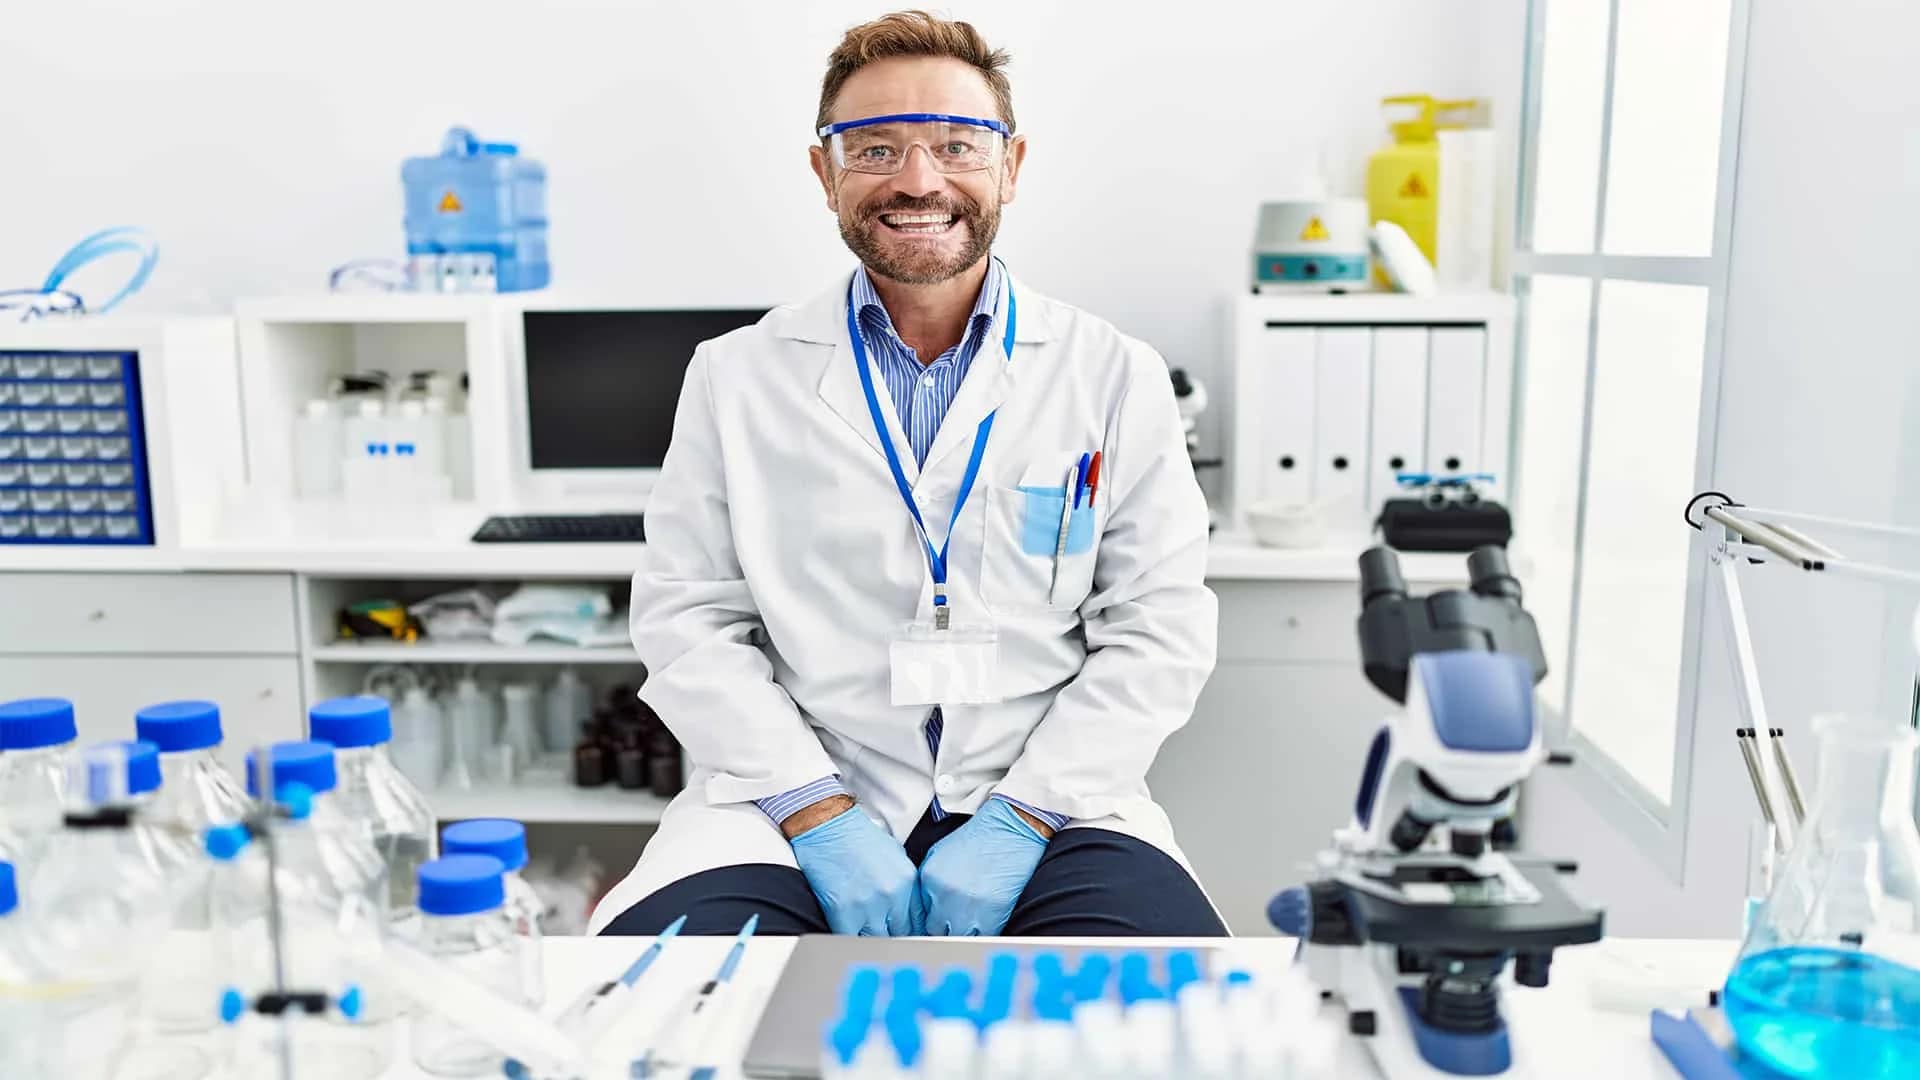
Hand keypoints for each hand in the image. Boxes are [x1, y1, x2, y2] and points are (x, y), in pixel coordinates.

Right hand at [788, 802, 920, 935]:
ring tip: (867, 935)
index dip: (913, 931)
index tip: (906, 934)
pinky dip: (852, 940)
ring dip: (873, 939)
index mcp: (907, 880)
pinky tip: (851, 934)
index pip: (920, 921)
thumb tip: (908, 907)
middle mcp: (892, 894)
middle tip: (886, 935)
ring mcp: (868, 905)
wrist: (828, 825)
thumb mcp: (896, 854)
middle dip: (894, 936)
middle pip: (901, 934)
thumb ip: (905, 883)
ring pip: (878, 940)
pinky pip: (852, 939)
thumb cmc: (857, 837)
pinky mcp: (843, 911)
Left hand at [917, 798, 1050, 936]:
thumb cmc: (978, 839)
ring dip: (962, 934)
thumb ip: (928, 881)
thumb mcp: (940, 853)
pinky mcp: (992, 915)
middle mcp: (945, 895)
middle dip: (943, 929)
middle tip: (952, 925)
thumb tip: (926, 907)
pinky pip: (981, 938)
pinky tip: (983, 924)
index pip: (920, 915)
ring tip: (968, 926)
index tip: (937, 922)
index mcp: (929, 879)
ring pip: (957, 939)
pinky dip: (981, 934)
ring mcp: (969, 907)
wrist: (1010, 830)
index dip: (930, 919)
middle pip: (935, 931)